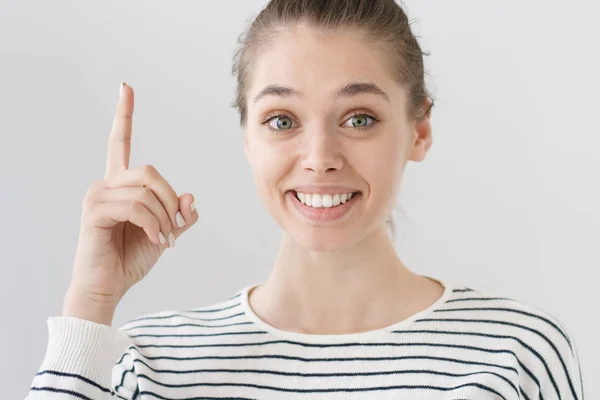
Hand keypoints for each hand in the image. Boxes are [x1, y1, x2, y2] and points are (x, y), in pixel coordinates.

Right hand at [62, 83, 197, 324]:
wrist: (108, 286)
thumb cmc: (132, 258)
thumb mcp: (165, 232)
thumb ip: (178, 213)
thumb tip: (190, 197)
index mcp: (121, 185)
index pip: (121, 143)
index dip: (125, 115)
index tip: (126, 87)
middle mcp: (106, 184)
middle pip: (150, 171)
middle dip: (171, 199)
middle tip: (176, 226)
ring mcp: (97, 195)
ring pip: (146, 190)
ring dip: (165, 217)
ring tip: (165, 238)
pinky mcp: (94, 210)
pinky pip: (136, 206)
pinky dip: (155, 224)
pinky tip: (158, 240)